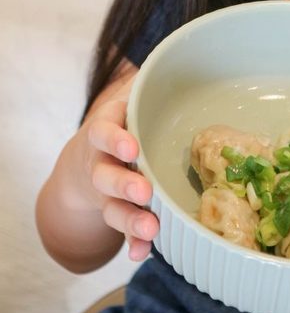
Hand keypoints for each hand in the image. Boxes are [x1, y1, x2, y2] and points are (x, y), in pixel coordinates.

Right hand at [81, 95, 159, 261]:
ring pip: (112, 207)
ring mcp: (106, 191)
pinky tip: (142, 253)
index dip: (115, 139)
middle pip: (105, 175)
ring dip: (130, 219)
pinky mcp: (116, 211)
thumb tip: (177, 59)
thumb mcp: (128, 100)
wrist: (88, 155)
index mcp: (106, 129)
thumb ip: (146, 86)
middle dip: (124, 184)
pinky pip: (122, 230)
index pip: (104, 131)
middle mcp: (101, 161)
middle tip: (144, 191)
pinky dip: (133, 242)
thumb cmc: (122, 121)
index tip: (131, 147)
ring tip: (150, 228)